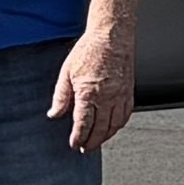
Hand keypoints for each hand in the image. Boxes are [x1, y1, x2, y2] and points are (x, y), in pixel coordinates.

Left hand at [53, 26, 137, 152]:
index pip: (83, 124)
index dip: (78, 138)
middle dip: (91, 142)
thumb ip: (60, 96)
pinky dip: (119, 125)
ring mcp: (120, 96)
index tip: (74, 144)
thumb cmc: (90, 50)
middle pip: (99, 129)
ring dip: (105, 137)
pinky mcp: (129, 92)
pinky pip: (125, 115)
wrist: (112, 36)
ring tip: (97, 141)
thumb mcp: (67, 73)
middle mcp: (107, 98)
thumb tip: (54, 114)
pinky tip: (113, 127)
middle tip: (85, 148)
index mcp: (89, 94)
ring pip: (114, 125)